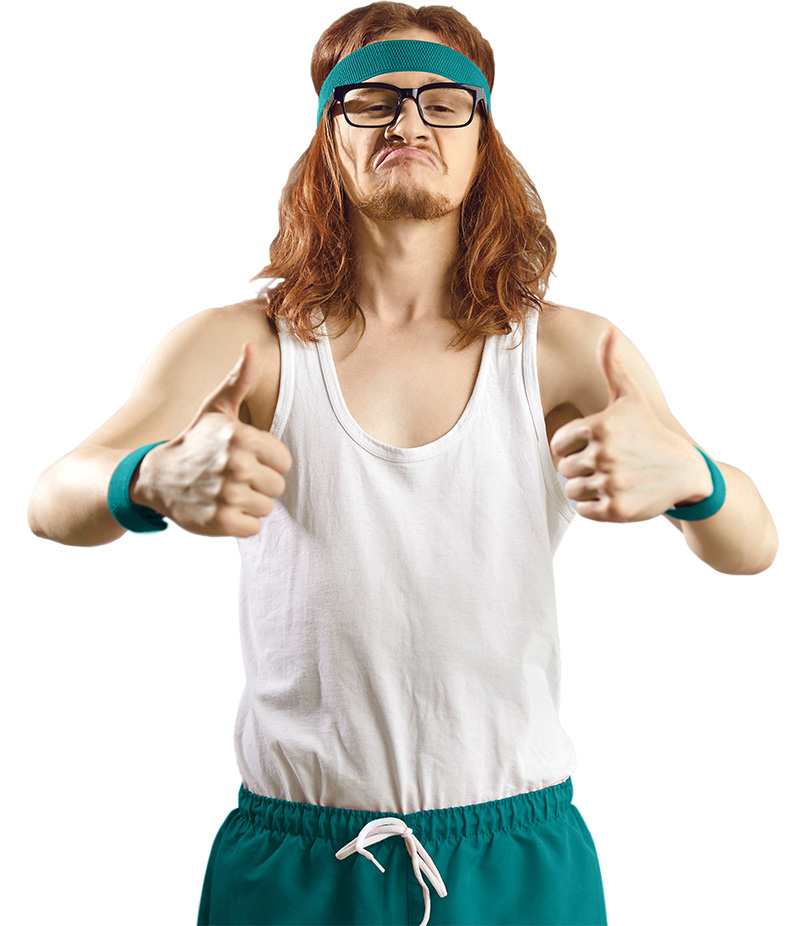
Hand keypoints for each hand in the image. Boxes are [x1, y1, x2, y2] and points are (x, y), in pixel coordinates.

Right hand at [133, 342, 292, 536]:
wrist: (156, 477)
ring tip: (225, 491)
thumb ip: (240, 378)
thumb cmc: (195, 440)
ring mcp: (227, 495)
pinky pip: (253, 527)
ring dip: (249, 503)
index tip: (244, 457)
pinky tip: (220, 509)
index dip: (267, 462)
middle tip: (232, 476)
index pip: (284, 462)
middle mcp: (235, 465)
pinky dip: (240, 523)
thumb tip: (251, 345)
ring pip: (266, 507)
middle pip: (277, 486)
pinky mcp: (220, 522)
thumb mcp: (217, 408)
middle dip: (258, 484)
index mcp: (241, 437)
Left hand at [549, 325, 711, 522]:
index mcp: (600, 426)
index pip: (558, 444)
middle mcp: (605, 454)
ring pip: (572, 490)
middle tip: (607, 464)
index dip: (571, 447)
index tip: (592, 445)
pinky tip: (615, 494)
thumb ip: (612, 365)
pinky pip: (584, 510)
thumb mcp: (631, 397)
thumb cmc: (649, 431)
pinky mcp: (617, 510)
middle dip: (581, 468)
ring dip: (587, 487)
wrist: (686, 471)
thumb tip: (608, 331)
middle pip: (564, 469)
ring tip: (611, 478)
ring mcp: (612, 483)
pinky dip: (594, 506)